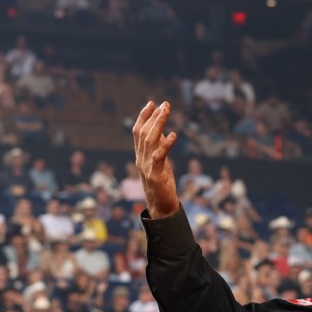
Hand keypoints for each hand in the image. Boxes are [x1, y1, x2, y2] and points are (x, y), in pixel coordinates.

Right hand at [132, 101, 180, 217]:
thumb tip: (163, 132)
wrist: (161, 208)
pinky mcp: (155, 175)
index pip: (138, 132)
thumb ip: (159, 148)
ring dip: (158, 124)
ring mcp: (146, 167)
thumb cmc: (162, 185)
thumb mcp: (161, 163)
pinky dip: (166, 144)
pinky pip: (159, 156)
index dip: (144, 116)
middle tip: (164, 104)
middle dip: (153, 116)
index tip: (152, 103)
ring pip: (149, 141)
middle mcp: (140, 159)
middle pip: (143, 133)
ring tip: (167, 111)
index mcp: (140, 156)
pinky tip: (173, 135)